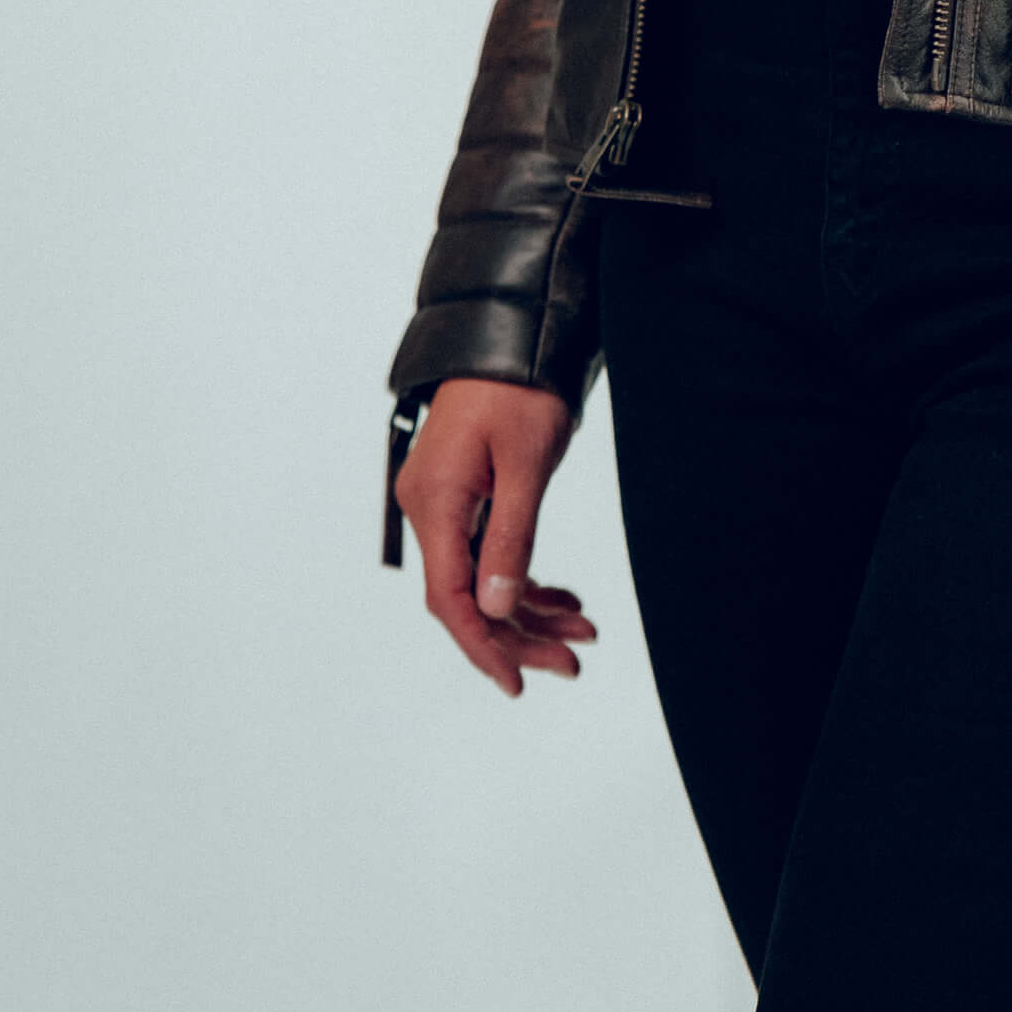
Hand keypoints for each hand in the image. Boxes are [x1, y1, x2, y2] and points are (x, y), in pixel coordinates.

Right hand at [394, 376, 595, 699]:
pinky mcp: (464, 493)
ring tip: (582, 632)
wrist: (513, 328)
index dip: (484, 646)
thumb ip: (510, 537)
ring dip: (528, 609)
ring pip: (481, 578)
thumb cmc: (519, 386)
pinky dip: (522, 576)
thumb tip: (495, 607)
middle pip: (467, 595)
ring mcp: (444, 501)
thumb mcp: (525, 463)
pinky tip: (562, 597)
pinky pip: (487, 551)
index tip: (518, 683)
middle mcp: (429, 507)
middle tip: (573, 662)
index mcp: (435, 503)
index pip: (450, 599)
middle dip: (519, 634)